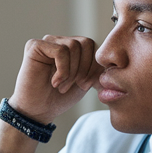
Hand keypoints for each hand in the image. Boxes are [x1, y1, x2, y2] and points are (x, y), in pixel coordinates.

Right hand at [0, 36, 104, 152]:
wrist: (38, 111)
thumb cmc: (59, 98)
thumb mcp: (85, 82)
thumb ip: (98, 70)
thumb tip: (116, 65)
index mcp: (72, 48)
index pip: (93, 46)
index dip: (94, 66)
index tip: (86, 85)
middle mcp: (60, 41)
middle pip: (86, 43)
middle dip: (85, 68)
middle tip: (76, 85)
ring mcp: (47, 42)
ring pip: (73, 47)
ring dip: (72, 72)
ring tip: (62, 86)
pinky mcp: (35, 46)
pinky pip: (60, 51)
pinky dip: (62, 70)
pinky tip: (55, 82)